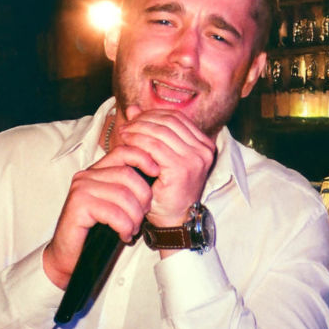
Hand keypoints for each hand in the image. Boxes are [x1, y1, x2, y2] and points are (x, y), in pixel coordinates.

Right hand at [43, 144, 159, 288]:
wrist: (69, 255)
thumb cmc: (95, 231)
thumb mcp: (115, 204)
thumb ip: (127, 188)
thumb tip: (154, 175)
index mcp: (96, 171)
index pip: (123, 152)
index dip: (143, 158)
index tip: (156, 172)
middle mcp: (86, 176)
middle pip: (127, 175)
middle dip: (143, 198)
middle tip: (142, 218)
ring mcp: (81, 189)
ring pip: (123, 195)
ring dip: (134, 217)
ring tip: (132, 230)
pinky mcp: (78, 205)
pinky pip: (114, 213)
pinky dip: (125, 227)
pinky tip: (124, 235)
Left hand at [117, 106, 215, 227]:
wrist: (174, 220)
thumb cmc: (167, 190)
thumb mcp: (159, 155)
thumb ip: (150, 130)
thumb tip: (133, 108)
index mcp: (204, 144)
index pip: (176, 118)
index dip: (153, 114)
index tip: (134, 117)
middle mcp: (204, 149)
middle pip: (169, 121)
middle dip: (144, 120)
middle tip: (126, 124)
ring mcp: (195, 158)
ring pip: (160, 131)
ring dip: (138, 129)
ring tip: (124, 133)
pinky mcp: (182, 168)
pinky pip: (155, 146)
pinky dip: (138, 141)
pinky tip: (126, 143)